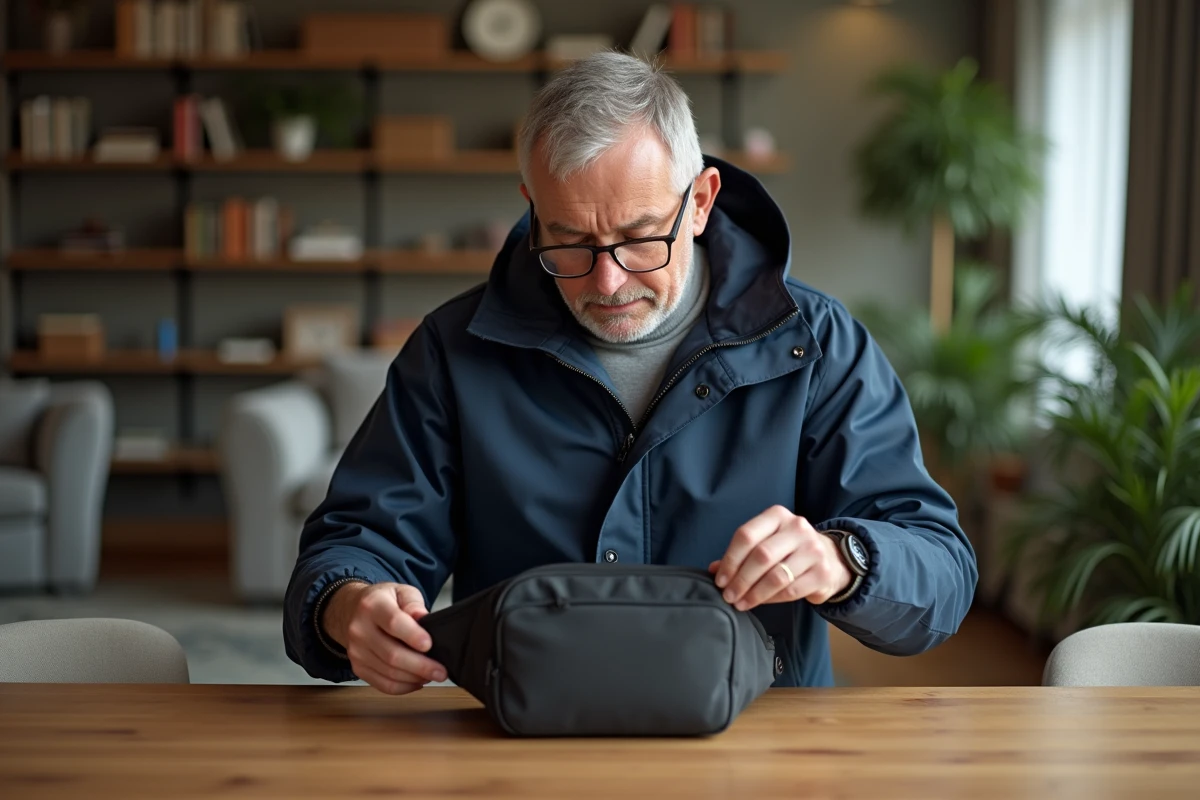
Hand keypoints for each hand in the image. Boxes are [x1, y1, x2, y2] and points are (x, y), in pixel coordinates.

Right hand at [323, 582, 446, 694]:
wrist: (352, 610)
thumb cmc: (383, 601)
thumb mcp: (401, 591)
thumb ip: (413, 604)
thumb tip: (422, 618)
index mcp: (372, 605)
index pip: (393, 623)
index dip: (413, 636)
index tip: (429, 645)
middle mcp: (360, 629)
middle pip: (392, 654)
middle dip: (420, 666)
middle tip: (441, 671)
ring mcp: (356, 651)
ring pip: (389, 673)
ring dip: (414, 678)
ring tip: (432, 675)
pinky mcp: (358, 667)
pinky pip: (382, 684)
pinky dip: (404, 687)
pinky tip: (417, 681)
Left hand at [708, 506, 850, 610]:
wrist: (832, 558)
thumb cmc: (790, 550)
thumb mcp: (767, 542)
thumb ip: (742, 553)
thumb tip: (714, 569)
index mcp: (778, 516)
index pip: (746, 535)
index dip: (730, 559)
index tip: (720, 579)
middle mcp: (797, 528)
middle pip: (761, 556)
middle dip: (740, 579)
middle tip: (729, 596)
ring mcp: (813, 550)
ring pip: (776, 576)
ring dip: (754, 593)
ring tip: (741, 602)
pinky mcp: (822, 573)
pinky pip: (790, 590)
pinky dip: (771, 599)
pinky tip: (760, 602)